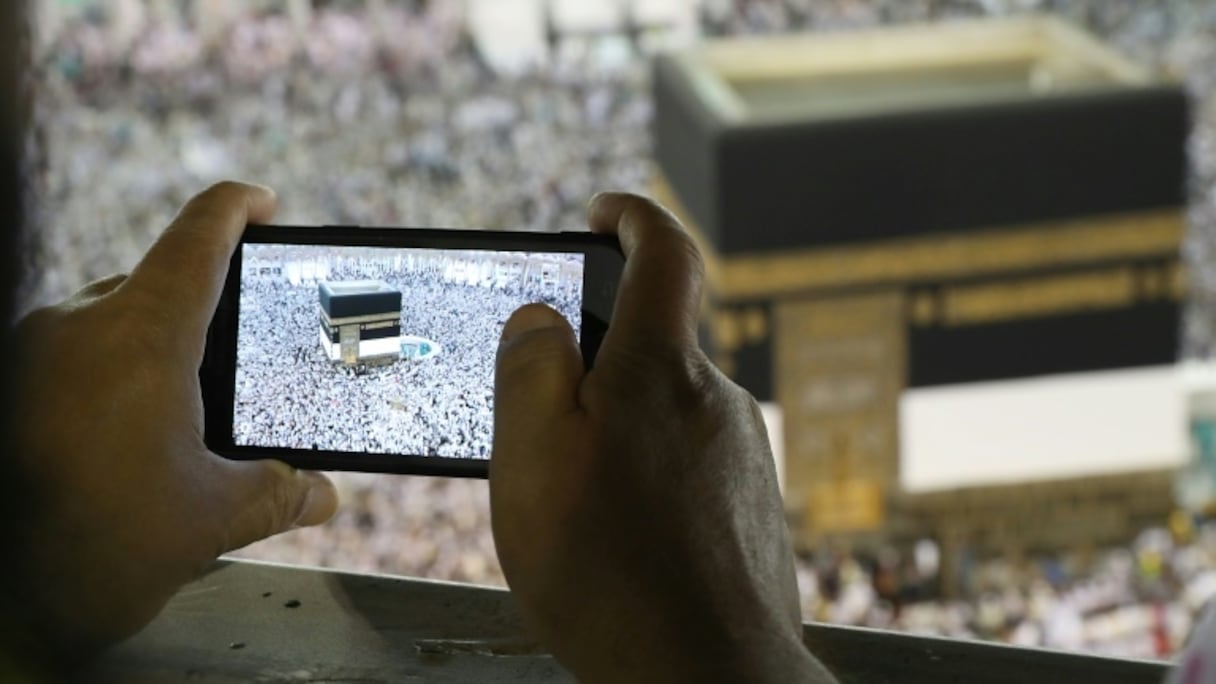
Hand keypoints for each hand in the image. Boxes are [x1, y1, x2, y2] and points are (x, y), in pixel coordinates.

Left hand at [2, 182, 337, 667]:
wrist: (4, 603)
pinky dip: (103, 373)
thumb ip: (282, 491)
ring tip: (173, 410)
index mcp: (141, 335)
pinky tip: (121, 431)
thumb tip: (322, 493)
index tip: (261, 205)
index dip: (237, 209)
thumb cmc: (105, 548)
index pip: (198, 236)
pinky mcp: (7, 380)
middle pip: (153, 282)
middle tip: (229, 357)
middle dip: (197, 312)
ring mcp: (29, 350)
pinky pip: (67, 353)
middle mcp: (75, 325)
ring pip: (106, 320)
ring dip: (145, 348)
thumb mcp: (216, 517)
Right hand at [490, 193, 833, 681]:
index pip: (666, 253)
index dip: (633, 218)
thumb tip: (543, 320)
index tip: (604, 213)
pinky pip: (689, 463)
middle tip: (544, 416)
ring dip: (619, 432)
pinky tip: (619, 536)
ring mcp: (743, 455)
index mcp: (664, 370)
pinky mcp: (751, 506)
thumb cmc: (609, 572)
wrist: (708, 675)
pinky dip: (648, 476)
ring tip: (575, 501)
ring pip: (668, 412)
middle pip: (655, 345)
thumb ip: (533, 370)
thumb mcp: (533, 458)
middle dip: (599, 362)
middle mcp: (719, 400)